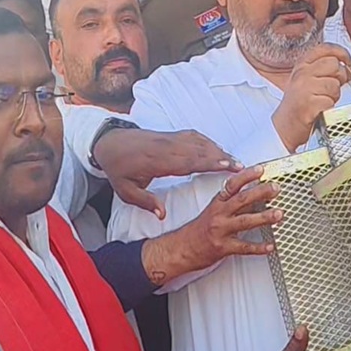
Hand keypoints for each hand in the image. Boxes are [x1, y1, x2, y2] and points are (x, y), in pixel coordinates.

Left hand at [94, 127, 240, 218]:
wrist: (108, 143)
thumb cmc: (118, 169)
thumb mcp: (125, 191)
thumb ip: (145, 202)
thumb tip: (162, 216)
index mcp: (157, 162)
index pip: (188, 161)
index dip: (209, 162)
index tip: (227, 165)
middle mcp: (167, 147)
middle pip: (199, 151)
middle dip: (221, 157)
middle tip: (241, 166)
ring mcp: (169, 139)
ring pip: (198, 142)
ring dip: (217, 149)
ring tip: (234, 160)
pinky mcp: (170, 135)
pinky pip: (193, 136)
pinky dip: (207, 142)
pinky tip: (217, 148)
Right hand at [141, 167, 276, 285]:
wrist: (181, 249)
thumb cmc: (198, 230)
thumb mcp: (212, 211)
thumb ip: (230, 202)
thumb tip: (252, 194)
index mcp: (217, 203)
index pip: (232, 185)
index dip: (247, 176)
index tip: (261, 169)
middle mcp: (219, 214)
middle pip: (242, 200)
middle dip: (260, 193)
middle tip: (275, 188)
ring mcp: (221, 230)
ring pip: (245, 221)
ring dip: (264, 217)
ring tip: (279, 214)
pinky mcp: (223, 247)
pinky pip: (244, 247)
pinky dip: (259, 248)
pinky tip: (271, 246)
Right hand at [271, 44, 350, 151]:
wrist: (285, 126)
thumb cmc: (299, 104)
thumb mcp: (309, 81)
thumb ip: (328, 72)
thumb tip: (350, 68)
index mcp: (301, 66)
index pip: (324, 49)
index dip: (340, 52)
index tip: (347, 60)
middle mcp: (302, 74)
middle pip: (334, 65)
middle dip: (340, 77)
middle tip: (332, 88)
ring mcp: (304, 88)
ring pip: (335, 85)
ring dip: (334, 96)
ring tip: (322, 101)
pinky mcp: (308, 104)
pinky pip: (330, 101)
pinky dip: (329, 108)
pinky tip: (320, 109)